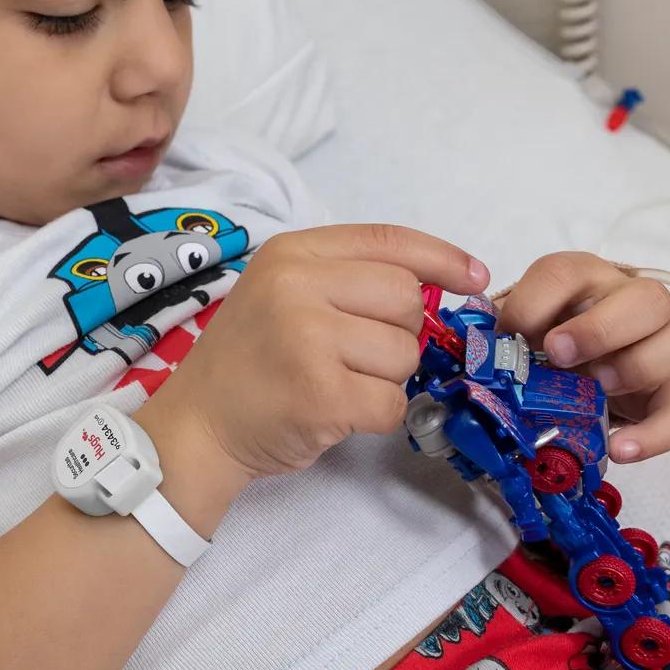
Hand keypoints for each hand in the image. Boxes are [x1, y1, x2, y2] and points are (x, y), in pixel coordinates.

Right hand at [144, 224, 489, 479]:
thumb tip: (441, 285)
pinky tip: (337, 413)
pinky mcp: (321, 394)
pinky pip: (393, 402)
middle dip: (397, 334)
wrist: (196, 428)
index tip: (474, 277)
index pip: (388, 241)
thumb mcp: (283, 294)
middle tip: (352, 356)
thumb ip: (346, 279)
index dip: (441, 258)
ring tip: (335, 384)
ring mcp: (308, 339)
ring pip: (405, 354)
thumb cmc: (249, 363)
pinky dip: (377, 416)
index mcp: (291, 253)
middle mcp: (297, 286)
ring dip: (385, 379)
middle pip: (406, 299)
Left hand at [495, 252, 669, 463]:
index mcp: (584, 280)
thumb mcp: (519, 336)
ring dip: (641, 364)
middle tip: (559, 356)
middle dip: (602, 328)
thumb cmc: (540, 345)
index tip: (513, 333)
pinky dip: (653, 434)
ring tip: (600, 389)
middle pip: (649, 297)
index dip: (538, 301)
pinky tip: (619, 448)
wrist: (568, 373)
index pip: (567, 272)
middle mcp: (631, 303)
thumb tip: (480, 363)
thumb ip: (504, 342)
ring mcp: (660, 346)